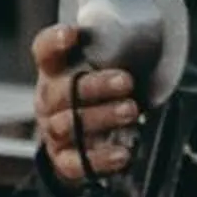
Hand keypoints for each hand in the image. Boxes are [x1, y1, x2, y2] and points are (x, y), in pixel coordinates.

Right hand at [31, 23, 140, 185]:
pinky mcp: (64, 159)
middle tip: (126, 81)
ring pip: (69, 125)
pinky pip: (77, 162)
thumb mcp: (99, 74)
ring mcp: (54, 131)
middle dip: (95, 86)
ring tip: (131, 111)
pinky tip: (123, 153)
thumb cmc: (94, 99)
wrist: (77, 143)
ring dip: (102, 117)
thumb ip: (113, 58)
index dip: (53, 42)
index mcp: (55, 74)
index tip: (72, 34)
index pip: (45, 53)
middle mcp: (49, 101)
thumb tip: (152, 38)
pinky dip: (100, 158)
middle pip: (61, 91)